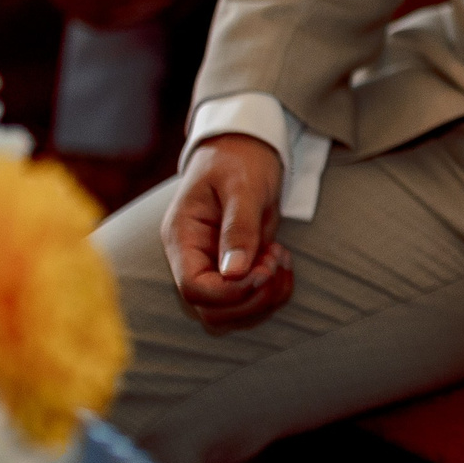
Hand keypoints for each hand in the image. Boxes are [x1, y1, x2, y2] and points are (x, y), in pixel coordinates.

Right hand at [160, 133, 294, 332]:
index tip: (263, 267)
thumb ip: (239, 228)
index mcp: (183, 238)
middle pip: (212, 312)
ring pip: (232, 315)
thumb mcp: (242, 185)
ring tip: (280, 257)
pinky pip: (250, 302)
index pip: (194, 289)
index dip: (232, 291)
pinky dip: (273, 291)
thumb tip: (234, 273)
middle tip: (275, 261)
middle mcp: (192, 259)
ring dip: (266, 298)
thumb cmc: (239, 159)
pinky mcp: (235, 271)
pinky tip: (281, 261)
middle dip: (253, 298)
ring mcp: (213, 268)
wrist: (244, 147)